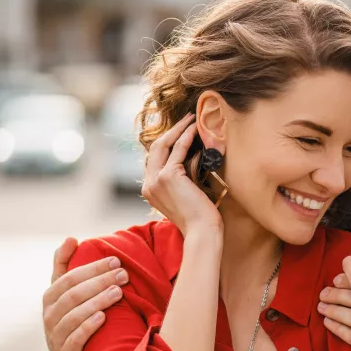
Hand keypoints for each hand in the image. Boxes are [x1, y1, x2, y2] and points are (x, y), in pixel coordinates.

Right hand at [42, 238, 128, 350]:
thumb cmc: (70, 315)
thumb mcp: (66, 292)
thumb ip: (65, 265)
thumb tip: (70, 238)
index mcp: (50, 296)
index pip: (70, 277)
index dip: (92, 268)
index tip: (115, 260)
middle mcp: (49, 314)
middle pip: (74, 294)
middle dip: (100, 282)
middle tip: (123, 275)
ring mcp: (55, 334)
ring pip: (74, 315)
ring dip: (97, 301)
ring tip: (118, 292)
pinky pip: (75, 339)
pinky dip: (88, 327)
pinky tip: (103, 317)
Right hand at [141, 114, 221, 235]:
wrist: (201, 231)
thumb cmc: (198, 218)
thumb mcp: (183, 197)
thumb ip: (178, 182)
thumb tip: (188, 164)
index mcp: (150, 190)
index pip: (154, 159)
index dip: (167, 142)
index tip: (180, 131)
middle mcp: (149, 184)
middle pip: (155, 148)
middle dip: (170, 131)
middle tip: (186, 119)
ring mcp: (156, 180)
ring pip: (163, 145)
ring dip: (178, 129)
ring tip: (191, 119)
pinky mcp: (168, 177)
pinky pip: (177, 150)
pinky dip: (186, 136)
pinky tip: (195, 128)